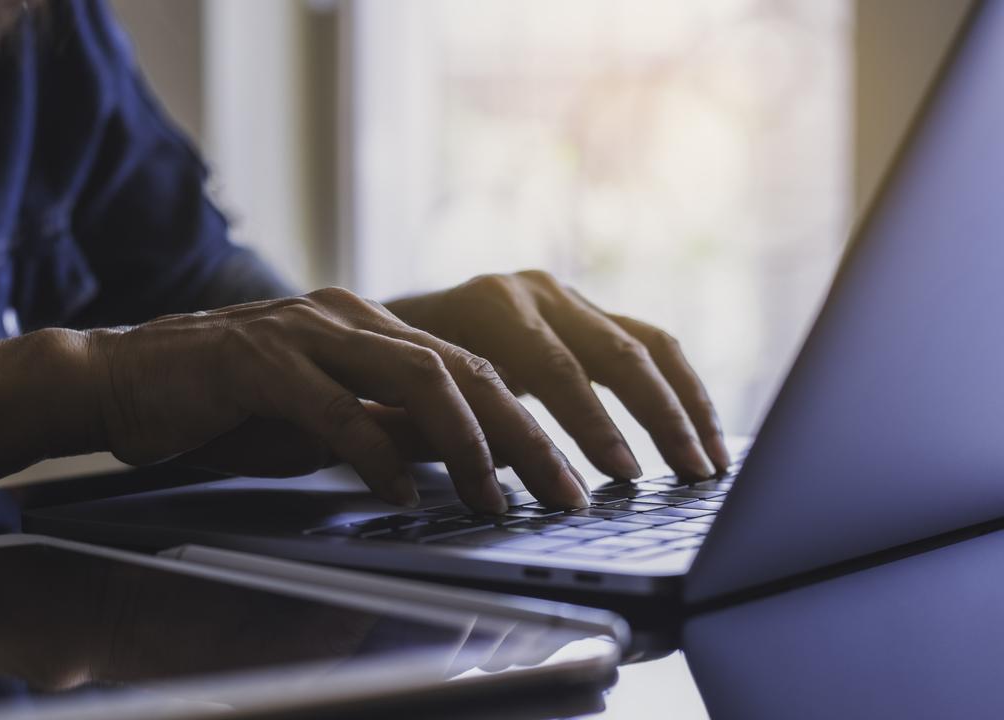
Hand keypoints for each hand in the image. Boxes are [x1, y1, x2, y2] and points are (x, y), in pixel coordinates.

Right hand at [86, 288, 587, 512]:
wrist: (119, 380)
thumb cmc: (222, 405)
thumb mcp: (321, 420)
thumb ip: (386, 426)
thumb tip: (461, 457)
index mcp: (367, 325)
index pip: (471, 368)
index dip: (528, 424)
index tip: (566, 478)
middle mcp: (345, 317)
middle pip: (463, 369)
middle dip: (524, 435)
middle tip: (565, 492)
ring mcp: (302, 332)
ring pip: (415, 376)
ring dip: (467, 442)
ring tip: (495, 496)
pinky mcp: (256, 361)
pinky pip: (335, 407)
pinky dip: (376, 451)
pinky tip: (401, 491)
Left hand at [387, 271, 728, 479]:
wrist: (388, 327)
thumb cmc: (393, 376)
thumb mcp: (410, 399)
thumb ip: (457, 429)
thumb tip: (515, 473)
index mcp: (488, 306)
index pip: (554, 368)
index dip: (591, 425)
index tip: (620, 477)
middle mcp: (535, 292)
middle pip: (616, 351)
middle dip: (658, 418)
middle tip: (687, 475)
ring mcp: (568, 298)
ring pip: (648, 344)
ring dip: (686, 406)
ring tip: (712, 465)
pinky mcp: (590, 315)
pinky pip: (651, 348)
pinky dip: (681, 393)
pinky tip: (703, 438)